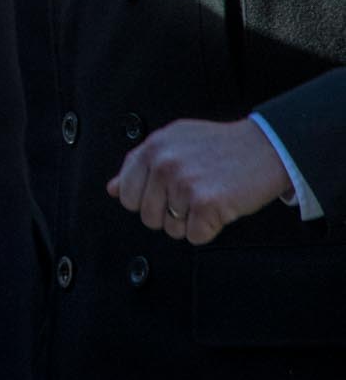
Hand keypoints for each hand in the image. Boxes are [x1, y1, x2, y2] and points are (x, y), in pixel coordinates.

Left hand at [107, 117, 291, 244]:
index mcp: (151, 148)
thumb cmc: (221, 147)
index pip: (126, 193)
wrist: (267, 147)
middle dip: (169, 215)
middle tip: (193, 197)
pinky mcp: (206, 203)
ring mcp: (183, 183)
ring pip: (172, 229)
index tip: (165, 195)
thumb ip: (139, 165)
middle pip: (147, 217)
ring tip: (208, 198)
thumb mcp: (173, 143)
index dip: (145, 202)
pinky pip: (195, 237)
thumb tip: (112, 189)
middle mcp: (163, 164)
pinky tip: (220, 208)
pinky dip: (209, 230)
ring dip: (191, 222)